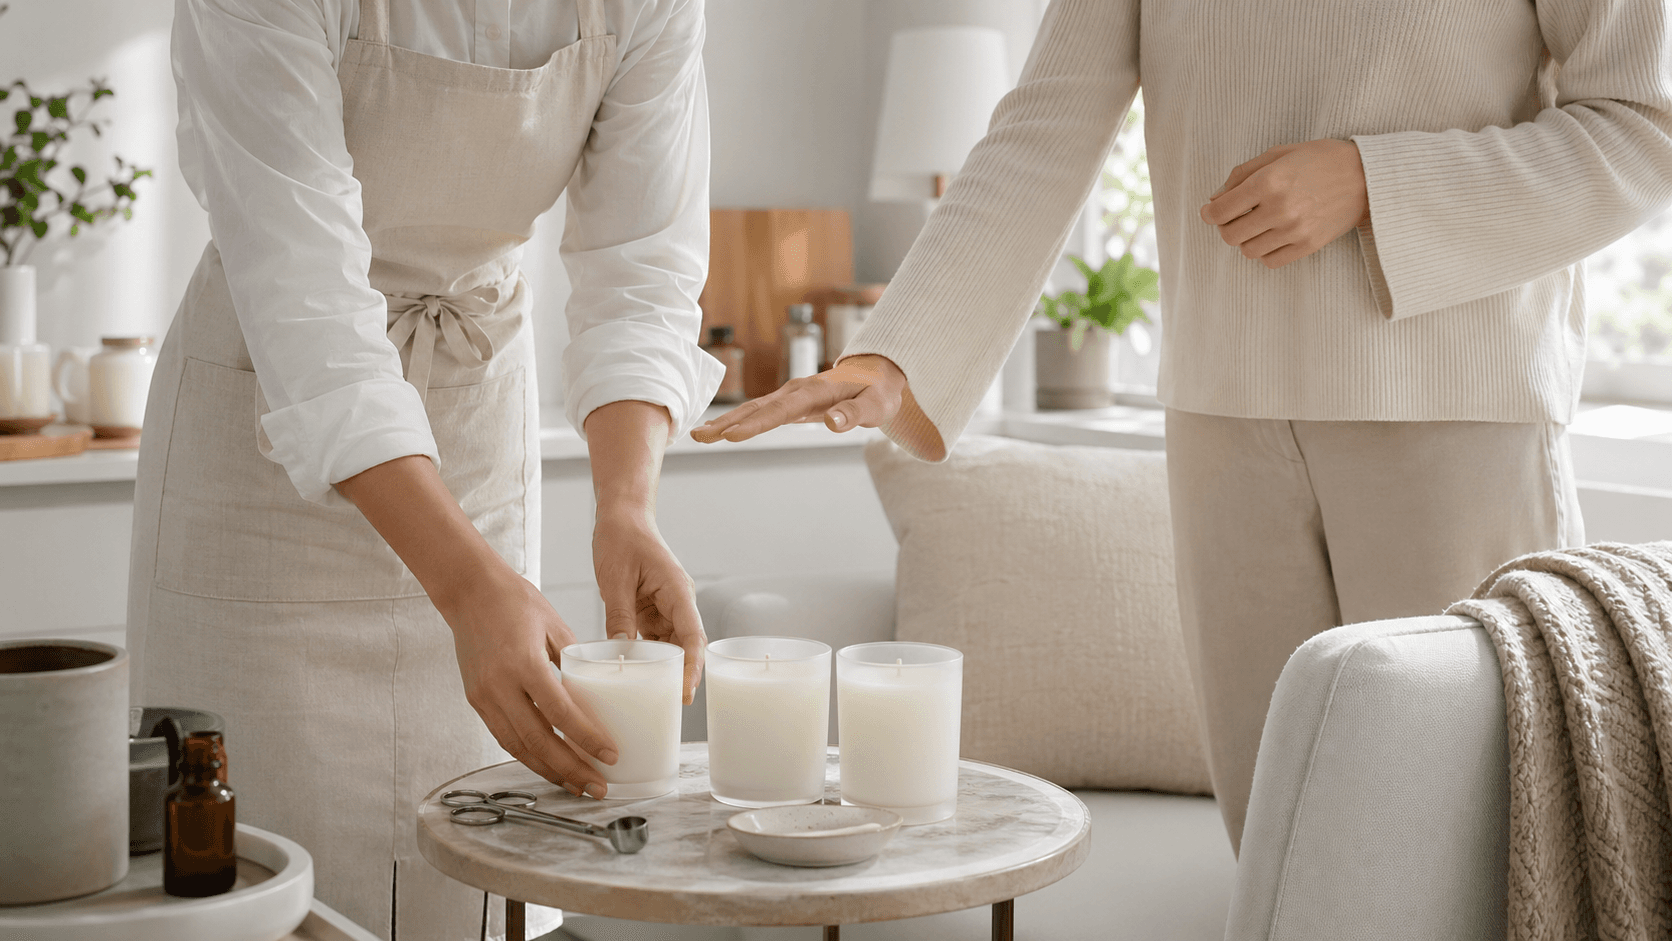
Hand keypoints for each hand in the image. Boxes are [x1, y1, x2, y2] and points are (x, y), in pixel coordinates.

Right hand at [443, 564, 619, 797]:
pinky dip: (528, 755)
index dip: (586, 739)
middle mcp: (500, 685)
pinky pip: (504, 736)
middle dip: (571, 769)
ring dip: (549, 771)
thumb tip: (599, 689)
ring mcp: (484, 696)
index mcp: (524, 663)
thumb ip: (574, 661)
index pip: (560, 713)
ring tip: (577, 785)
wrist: (468, 590)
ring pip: (518, 747)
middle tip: (599, 786)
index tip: (610, 754)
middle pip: (538, 741)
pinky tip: (549, 765)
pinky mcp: (475, 700)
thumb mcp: (555, 625)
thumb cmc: (515, 600)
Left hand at [593, 507, 705, 703]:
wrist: (621, 517)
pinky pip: (654, 637)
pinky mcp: (652, 609)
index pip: (692, 637)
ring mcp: (666, 607)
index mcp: (677, 592)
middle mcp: (677, 602)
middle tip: (669, 706)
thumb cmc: (622, 539)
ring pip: (670, 645)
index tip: (685, 693)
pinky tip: (636, 672)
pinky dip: (647, 655)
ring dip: (663, 667)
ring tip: (652, 696)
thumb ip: (620, 616)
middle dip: (682, 675)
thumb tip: (619, 653)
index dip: (692, 667)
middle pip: (687, 646)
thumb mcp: (616, 579)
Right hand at [691, 354, 906, 443]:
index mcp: (814, 392)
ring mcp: (790, 395)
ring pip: (753, 409)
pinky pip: (759, 411)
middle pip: (757, 409)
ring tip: (699, 436)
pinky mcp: (789, 402)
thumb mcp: (875, 405)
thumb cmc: (878, 392)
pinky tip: (720, 430)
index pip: (780, 411)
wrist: (876, 373)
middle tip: (699, 437)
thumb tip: (830, 422)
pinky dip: (738, 420)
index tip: (731, 437)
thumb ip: (854, 414)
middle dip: (727, 423)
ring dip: (726, 422)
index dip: (756, 425)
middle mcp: (796, 391)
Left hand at [1199, 139, 1368, 268]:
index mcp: (1269, 181)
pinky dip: (1265, 251)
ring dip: (1246, 239)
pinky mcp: (1308, 246)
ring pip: (1248, 251)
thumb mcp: (1279, 153)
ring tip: (1257, 224)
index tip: (1210, 211)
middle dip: (1226, 227)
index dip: (1210, 213)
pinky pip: (1270, 261)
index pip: (1220, 211)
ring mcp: (1295, 231)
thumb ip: (1242, 174)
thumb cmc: (1320, 160)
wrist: (1366, 177)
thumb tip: (1214, 199)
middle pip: (1230, 235)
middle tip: (1234, 218)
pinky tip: (1272, 236)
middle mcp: (1279, 209)